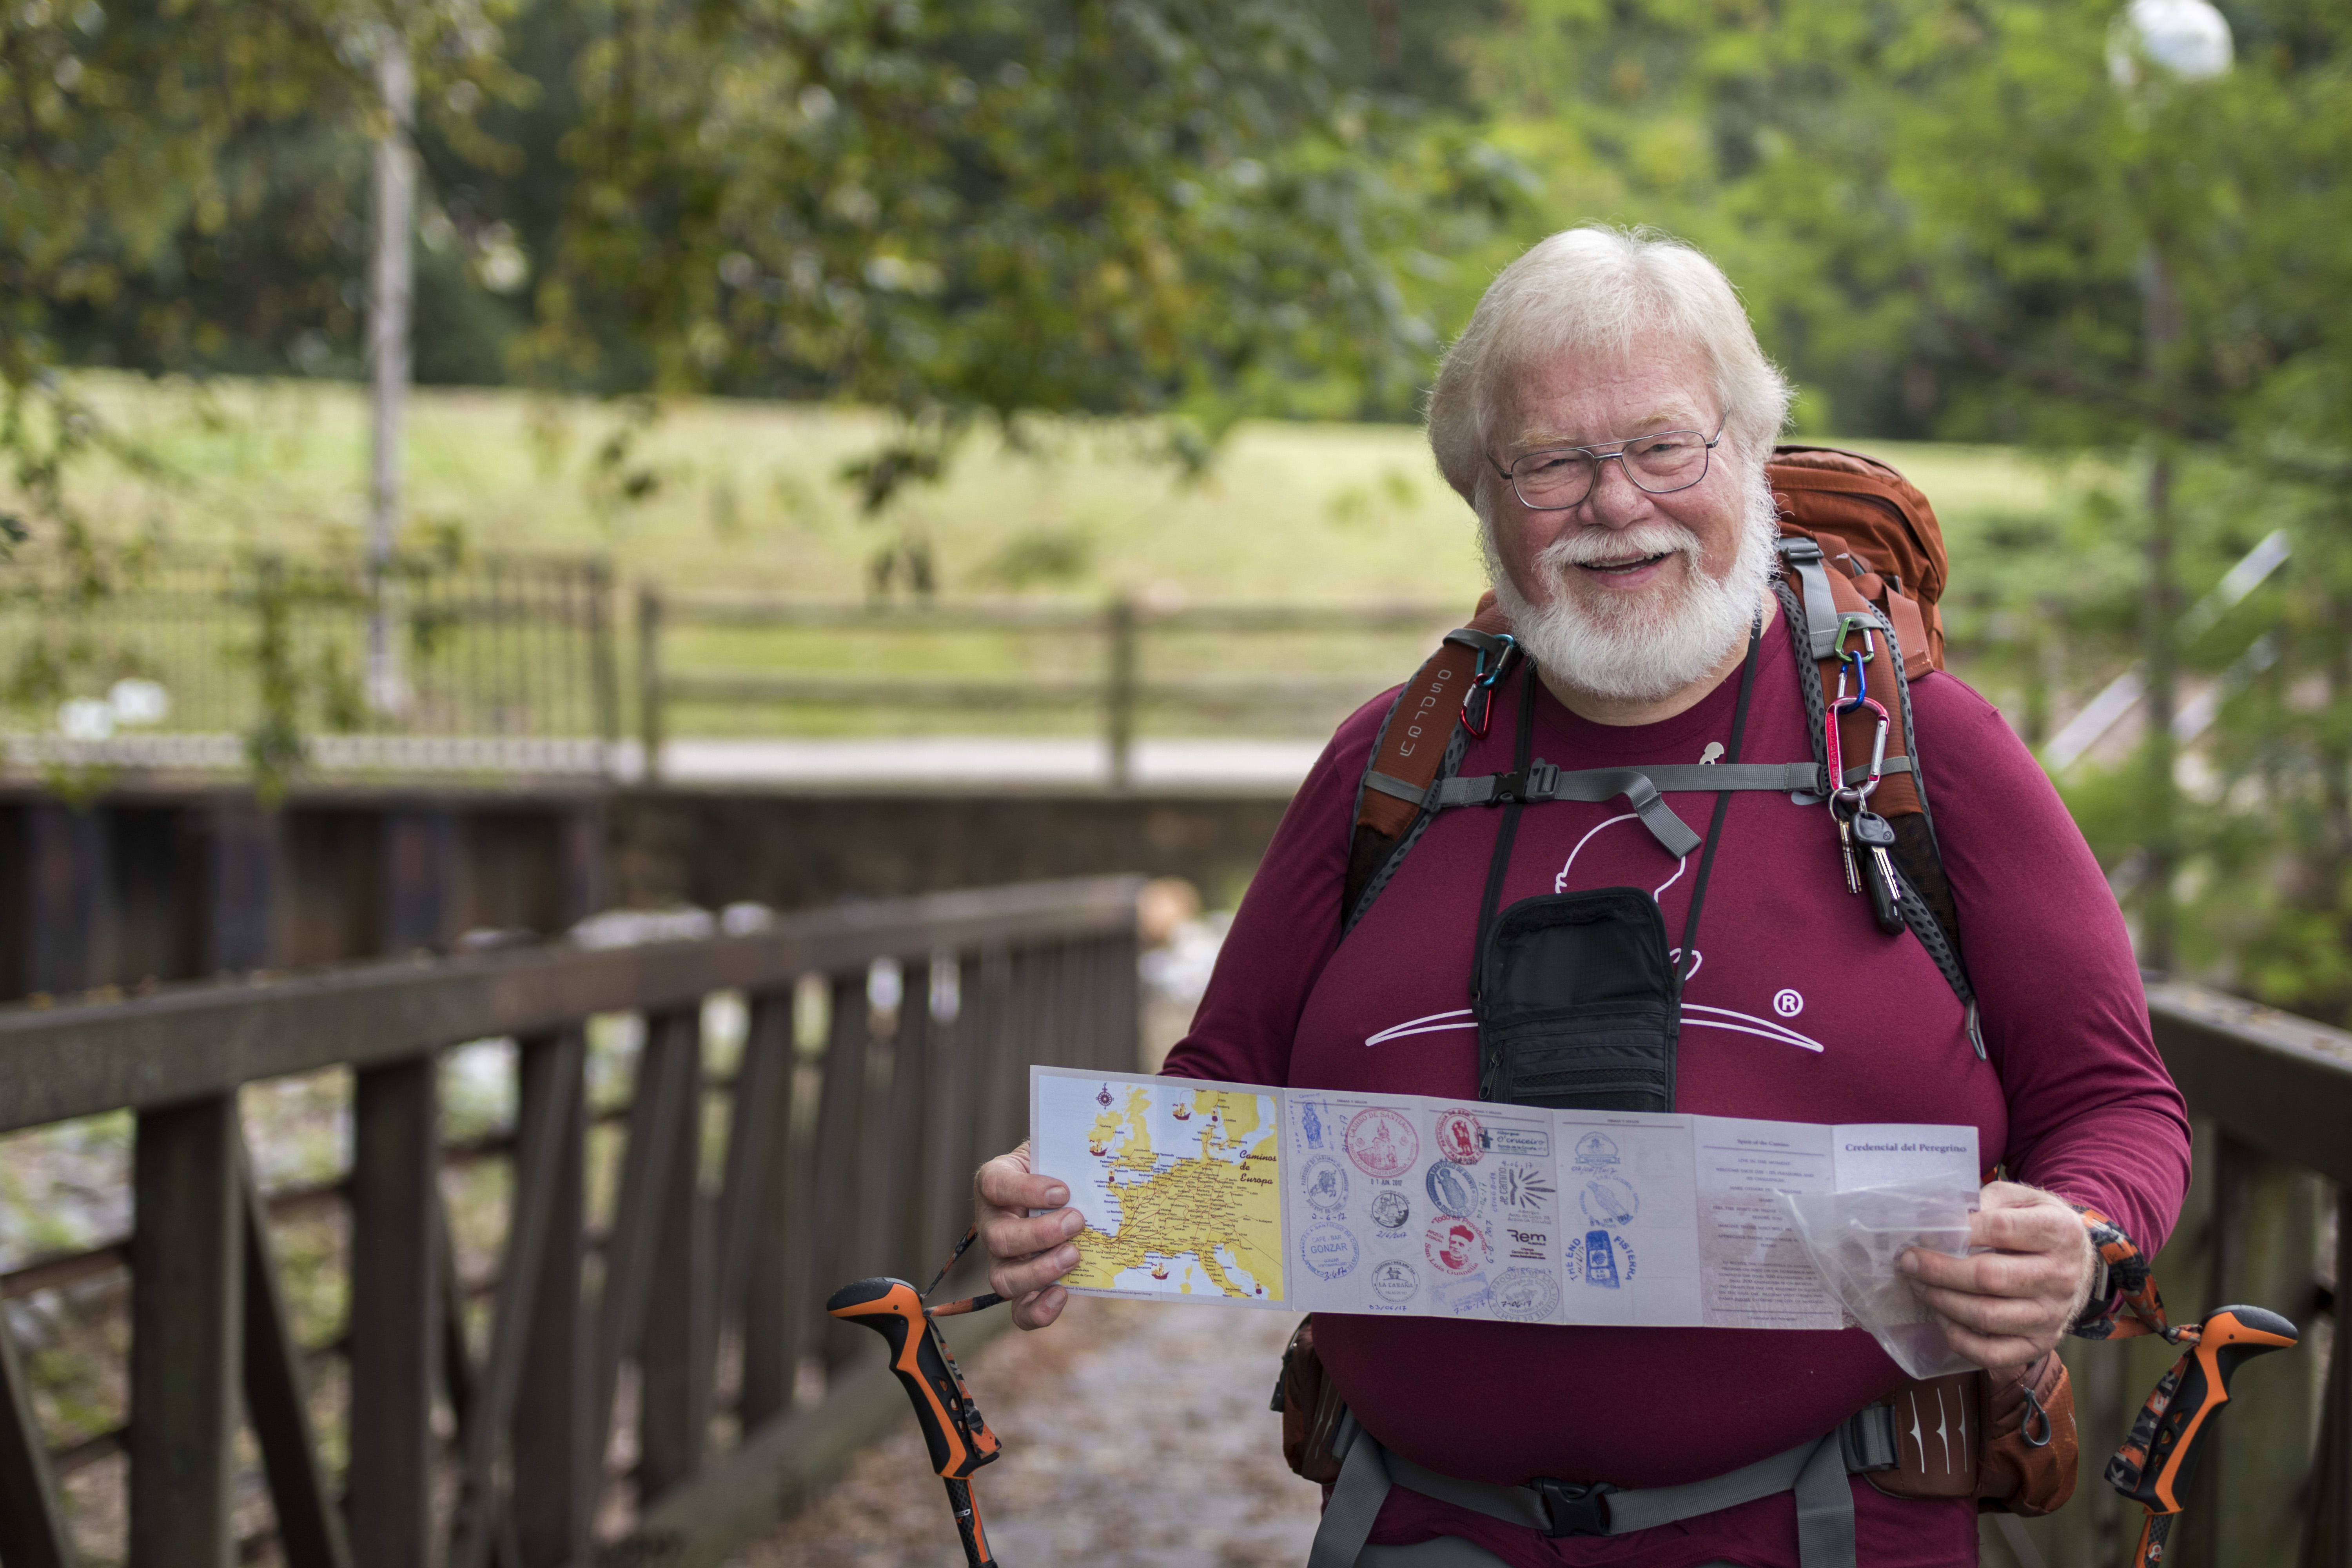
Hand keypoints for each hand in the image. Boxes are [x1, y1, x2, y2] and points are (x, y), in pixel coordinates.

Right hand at [975, 1141, 1084, 1329]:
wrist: (1062, 1191)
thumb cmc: (1058, 1167)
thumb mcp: (1057, 1150)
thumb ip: (1066, 1151)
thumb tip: (1101, 1145)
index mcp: (996, 1182)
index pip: (996, 1185)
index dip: (1026, 1190)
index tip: (1063, 1191)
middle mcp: (992, 1222)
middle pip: (998, 1238)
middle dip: (1040, 1234)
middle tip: (1077, 1221)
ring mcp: (1003, 1258)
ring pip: (1003, 1278)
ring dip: (1040, 1271)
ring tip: (1074, 1255)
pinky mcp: (1022, 1286)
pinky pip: (1019, 1310)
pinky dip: (1038, 1310)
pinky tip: (1062, 1294)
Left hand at [1900, 1181, 2095, 1371]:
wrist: (2077, 1262)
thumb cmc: (2034, 1223)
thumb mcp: (2019, 1199)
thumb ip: (1985, 1201)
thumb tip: (1940, 1216)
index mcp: (2059, 1231)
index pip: (1999, 1229)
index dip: (1957, 1230)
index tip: (1922, 1233)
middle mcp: (2061, 1276)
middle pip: (1989, 1277)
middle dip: (1938, 1270)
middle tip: (1908, 1261)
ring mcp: (2053, 1314)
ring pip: (1987, 1317)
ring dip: (1942, 1302)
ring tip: (1918, 1285)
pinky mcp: (2042, 1343)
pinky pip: (1994, 1353)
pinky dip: (1959, 1339)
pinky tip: (1942, 1317)